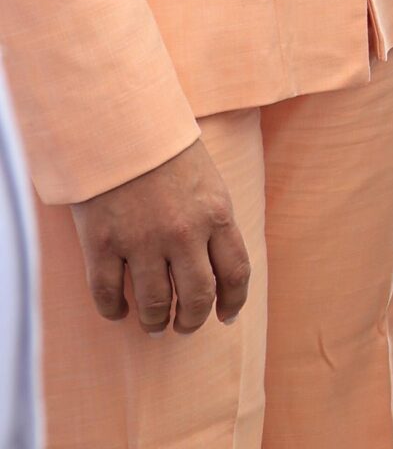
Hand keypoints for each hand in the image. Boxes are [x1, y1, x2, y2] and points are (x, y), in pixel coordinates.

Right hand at [70, 138, 249, 333]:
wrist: (116, 122)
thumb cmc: (165, 149)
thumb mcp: (207, 180)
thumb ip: (214, 220)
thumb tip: (219, 263)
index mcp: (216, 215)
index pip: (236, 273)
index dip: (232, 302)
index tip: (225, 317)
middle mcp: (182, 233)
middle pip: (197, 296)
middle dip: (193, 320)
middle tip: (185, 326)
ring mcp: (140, 241)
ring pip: (155, 303)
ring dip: (156, 321)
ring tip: (154, 325)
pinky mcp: (101, 243)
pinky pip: (108, 293)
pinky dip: (115, 310)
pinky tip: (119, 312)